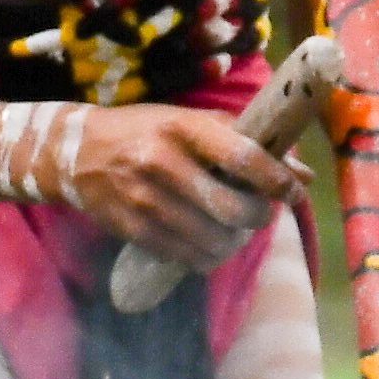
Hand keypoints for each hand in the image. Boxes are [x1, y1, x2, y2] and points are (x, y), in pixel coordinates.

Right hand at [66, 102, 296, 266]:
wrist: (74, 152)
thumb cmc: (144, 131)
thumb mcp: (190, 122)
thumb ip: (245, 143)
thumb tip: (304, 174)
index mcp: (184, 127)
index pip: (243, 157)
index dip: (277, 180)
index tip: (294, 192)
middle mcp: (163, 162)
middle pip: (231, 208)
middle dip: (257, 218)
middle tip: (260, 214)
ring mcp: (145, 198)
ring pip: (211, 239)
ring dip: (234, 242)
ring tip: (234, 231)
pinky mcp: (131, 228)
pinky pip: (185, 256)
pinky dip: (206, 257)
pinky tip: (208, 244)